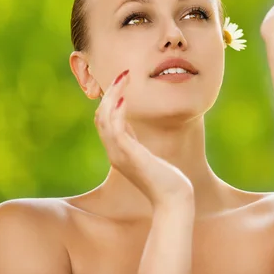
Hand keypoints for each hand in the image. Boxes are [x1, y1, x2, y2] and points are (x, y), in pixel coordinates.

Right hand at [94, 70, 193, 207]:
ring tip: (123, 78)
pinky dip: (117, 113)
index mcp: (118, 151)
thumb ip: (135, 142)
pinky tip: (122, 99)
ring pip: (105, 120)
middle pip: (100, 117)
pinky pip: (116, 131)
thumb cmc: (166, 180)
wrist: (174, 200)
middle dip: (110, 93)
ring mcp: (120, 155)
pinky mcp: (131, 157)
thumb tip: (131, 126)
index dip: (110, 100)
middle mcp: (115, 152)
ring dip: (112, 97)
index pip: (104, 121)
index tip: (122, 81)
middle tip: (122, 74)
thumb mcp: (146, 155)